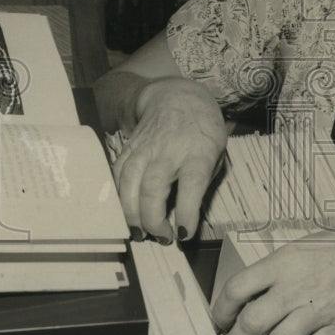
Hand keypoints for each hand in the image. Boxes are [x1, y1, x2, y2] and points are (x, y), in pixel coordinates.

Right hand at [111, 76, 226, 241]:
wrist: (177, 96)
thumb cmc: (202, 130)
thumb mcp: (217, 153)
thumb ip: (203, 183)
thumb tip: (186, 217)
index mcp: (198, 152)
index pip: (191, 185)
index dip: (186, 213)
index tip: (183, 233)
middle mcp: (169, 150)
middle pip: (153, 187)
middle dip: (153, 219)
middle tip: (162, 237)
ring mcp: (145, 148)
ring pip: (130, 182)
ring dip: (131, 213)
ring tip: (139, 232)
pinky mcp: (128, 149)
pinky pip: (118, 175)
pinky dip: (118, 197)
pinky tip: (125, 212)